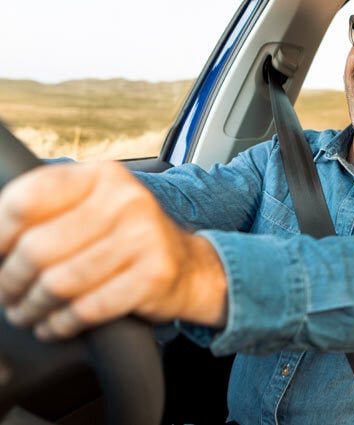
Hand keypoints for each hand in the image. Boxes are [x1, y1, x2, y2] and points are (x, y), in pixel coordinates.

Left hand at [0, 161, 225, 339]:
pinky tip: (55, 324)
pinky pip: (87, 308)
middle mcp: (126, 199)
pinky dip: (62, 324)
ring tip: (27, 312)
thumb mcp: (94, 207)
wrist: (189, 265)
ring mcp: (144, 236)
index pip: (27, 200)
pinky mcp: (153, 275)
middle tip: (7, 293)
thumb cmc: (127, 238)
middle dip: (10, 281)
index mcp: (102, 175)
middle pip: (38, 249)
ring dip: (33, 307)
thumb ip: (49, 210)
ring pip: (59, 283)